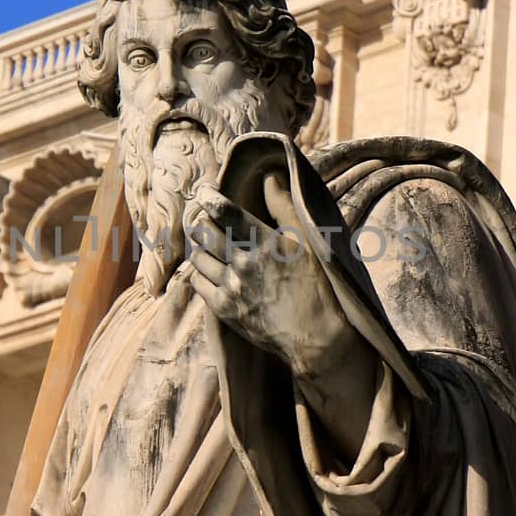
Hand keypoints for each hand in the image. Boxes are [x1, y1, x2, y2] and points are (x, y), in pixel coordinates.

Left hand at [184, 174, 351, 381]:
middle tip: (204, 218)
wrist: (315, 338)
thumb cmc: (317, 286)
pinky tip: (208, 269)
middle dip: (202, 222)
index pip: (227, 214)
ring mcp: (232, 289)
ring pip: (199, 257)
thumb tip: (270, 177)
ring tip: (207, 243)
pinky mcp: (225, 310)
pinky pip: (198, 283)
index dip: (210, 199)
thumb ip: (285, 207)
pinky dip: (199, 272)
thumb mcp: (307, 243)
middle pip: (206, 233)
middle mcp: (245, 265)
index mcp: (266, 244)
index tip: (204, 192)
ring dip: (200, 246)